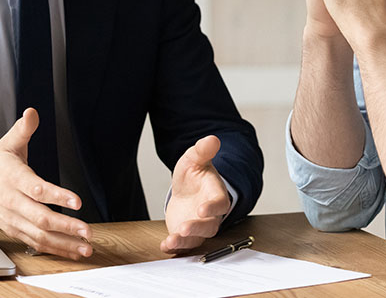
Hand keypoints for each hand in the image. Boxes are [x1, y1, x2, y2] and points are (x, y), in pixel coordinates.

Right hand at [0, 108, 92, 259]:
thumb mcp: (8, 143)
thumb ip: (23, 129)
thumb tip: (32, 113)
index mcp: (13, 178)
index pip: (36, 188)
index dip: (57, 195)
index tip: (77, 201)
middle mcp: (13, 201)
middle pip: (40, 217)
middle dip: (65, 226)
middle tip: (86, 231)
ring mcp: (13, 218)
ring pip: (39, 235)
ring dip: (63, 243)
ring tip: (85, 247)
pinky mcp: (14, 230)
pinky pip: (35, 243)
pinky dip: (54, 250)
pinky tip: (71, 251)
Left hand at [162, 135, 230, 252]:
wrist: (186, 189)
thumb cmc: (194, 174)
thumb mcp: (194, 159)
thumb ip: (202, 151)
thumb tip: (212, 139)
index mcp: (216, 195)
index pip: (220, 203)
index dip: (213, 208)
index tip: (202, 209)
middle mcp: (210, 215)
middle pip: (210, 226)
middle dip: (197, 228)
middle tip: (184, 227)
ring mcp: (199, 226)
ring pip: (197, 238)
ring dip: (185, 241)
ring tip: (172, 240)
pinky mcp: (186, 235)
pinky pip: (184, 244)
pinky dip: (175, 247)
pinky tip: (165, 246)